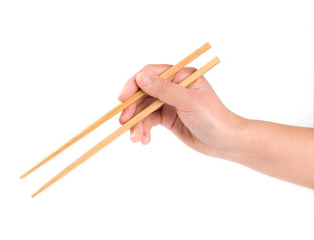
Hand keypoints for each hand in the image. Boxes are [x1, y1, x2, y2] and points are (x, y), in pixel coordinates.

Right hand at [118, 64, 242, 156]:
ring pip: (144, 109)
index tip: (123, 99)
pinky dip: (144, 130)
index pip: (151, 74)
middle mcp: (173, 86)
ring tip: (136, 138)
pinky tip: (144, 140)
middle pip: (144, 94)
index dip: (134, 85)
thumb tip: (140, 78)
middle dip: (133, 109)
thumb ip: (164, 90)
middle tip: (124, 123)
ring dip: (137, 123)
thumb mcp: (188, 102)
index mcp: (180, 75)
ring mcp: (169, 102)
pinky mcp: (167, 117)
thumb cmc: (213, 118)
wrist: (224, 142)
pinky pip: (149, 121)